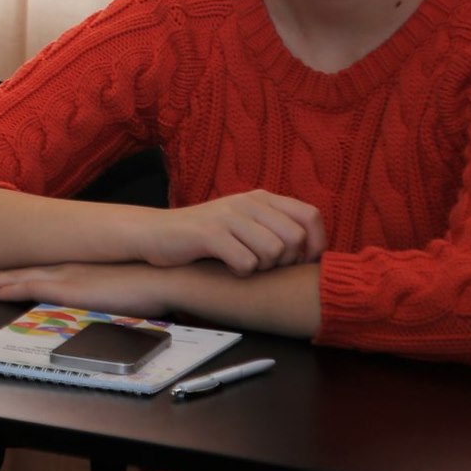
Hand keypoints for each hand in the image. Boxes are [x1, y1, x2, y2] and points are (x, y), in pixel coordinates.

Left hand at [0, 261, 186, 316]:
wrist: (164, 277)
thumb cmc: (148, 285)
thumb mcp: (116, 289)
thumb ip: (100, 294)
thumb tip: (94, 302)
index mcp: (75, 268)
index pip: (32, 270)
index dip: (6, 273)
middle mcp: (64, 268)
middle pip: (16, 271)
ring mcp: (65, 276)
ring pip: (16, 277)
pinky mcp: (69, 287)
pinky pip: (30, 288)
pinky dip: (7, 289)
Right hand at [138, 190, 325, 274]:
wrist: (155, 233)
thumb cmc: (206, 236)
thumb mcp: (244, 222)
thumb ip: (275, 227)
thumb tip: (315, 250)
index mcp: (261, 198)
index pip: (311, 216)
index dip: (315, 245)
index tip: (299, 263)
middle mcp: (248, 202)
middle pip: (295, 238)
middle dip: (286, 262)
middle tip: (265, 266)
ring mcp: (228, 216)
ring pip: (274, 252)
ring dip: (262, 267)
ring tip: (244, 265)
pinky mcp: (209, 234)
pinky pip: (246, 262)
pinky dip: (240, 272)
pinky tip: (227, 267)